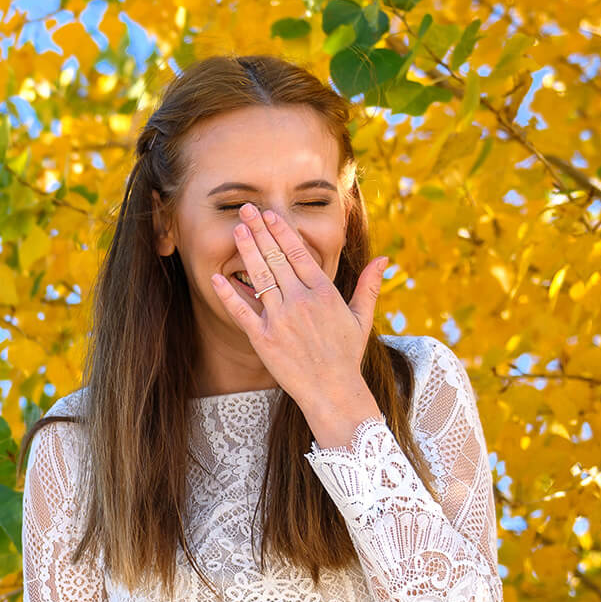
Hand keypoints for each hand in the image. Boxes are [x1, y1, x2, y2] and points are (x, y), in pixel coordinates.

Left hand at [205, 201, 386, 405]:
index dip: (282, 231)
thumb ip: (368, 286)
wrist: (333, 391)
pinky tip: (217, 277)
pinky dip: (228, 294)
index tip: (269, 214)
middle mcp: (301, 302)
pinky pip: (242, 311)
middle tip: (245, 209)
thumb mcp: (361, 319)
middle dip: (259, 231)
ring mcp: (281, 320)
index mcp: (324, 293)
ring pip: (259, 278)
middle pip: (276, 259)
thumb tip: (384, 259)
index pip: (298, 254)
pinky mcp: (263, 339)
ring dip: (246, 251)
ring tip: (236, 230)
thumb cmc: (346, 355)